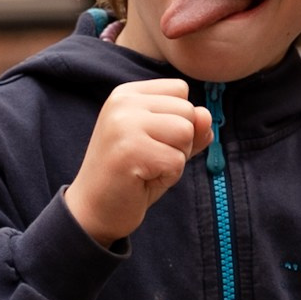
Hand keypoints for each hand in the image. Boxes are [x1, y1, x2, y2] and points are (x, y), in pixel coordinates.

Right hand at [64, 79, 213, 246]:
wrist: (94, 210)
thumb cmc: (131, 176)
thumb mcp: (165, 144)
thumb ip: (189, 127)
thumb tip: (206, 116)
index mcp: (127, 93)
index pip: (180, 89)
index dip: (178, 120)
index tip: (150, 141)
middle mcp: (123, 102)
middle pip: (187, 110)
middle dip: (180, 142)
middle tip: (148, 160)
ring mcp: (124, 124)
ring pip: (186, 132)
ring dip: (176, 159)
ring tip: (147, 168)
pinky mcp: (130, 150)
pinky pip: (177, 160)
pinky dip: (168, 177)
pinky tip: (142, 180)